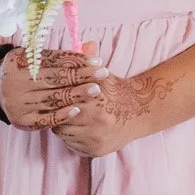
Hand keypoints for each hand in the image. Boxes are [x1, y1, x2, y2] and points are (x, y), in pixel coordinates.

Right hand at [0, 43, 107, 131]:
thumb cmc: (23, 68)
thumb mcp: (33, 56)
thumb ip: (59, 55)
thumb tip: (90, 47)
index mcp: (20, 65)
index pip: (54, 63)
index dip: (77, 62)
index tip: (97, 61)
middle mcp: (17, 85)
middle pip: (55, 80)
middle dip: (82, 77)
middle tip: (103, 73)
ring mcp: (19, 105)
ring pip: (53, 99)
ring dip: (77, 94)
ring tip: (96, 89)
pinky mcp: (22, 121)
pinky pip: (46, 119)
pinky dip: (63, 114)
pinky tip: (77, 109)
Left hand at [54, 69, 172, 158]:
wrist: (138, 112)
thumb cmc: (115, 91)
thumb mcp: (103, 74)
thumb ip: (91, 60)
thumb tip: (86, 43)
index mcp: (97, 101)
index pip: (64, 102)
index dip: (58, 98)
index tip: (56, 94)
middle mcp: (98, 123)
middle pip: (61, 119)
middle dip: (58, 112)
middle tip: (57, 106)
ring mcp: (96, 139)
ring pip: (64, 134)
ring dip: (62, 125)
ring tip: (67, 116)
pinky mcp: (95, 151)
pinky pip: (72, 145)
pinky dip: (70, 137)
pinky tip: (76, 127)